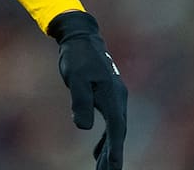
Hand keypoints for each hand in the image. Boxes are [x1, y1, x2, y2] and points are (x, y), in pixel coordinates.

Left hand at [48, 11, 126, 168]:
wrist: (81, 37)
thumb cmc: (76, 57)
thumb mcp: (75, 79)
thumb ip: (80, 101)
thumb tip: (84, 128)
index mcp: (112, 97)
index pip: (117, 129)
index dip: (115, 150)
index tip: (113, 168)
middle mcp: (119, 99)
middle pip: (118, 133)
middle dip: (113, 155)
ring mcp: (115, 97)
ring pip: (116, 129)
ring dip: (110, 149)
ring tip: (103, 167)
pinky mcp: (108, 96)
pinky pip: (111, 122)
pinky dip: (106, 138)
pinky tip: (98, 150)